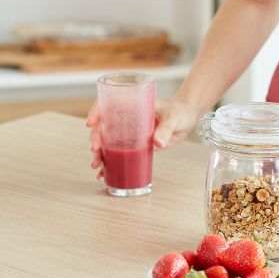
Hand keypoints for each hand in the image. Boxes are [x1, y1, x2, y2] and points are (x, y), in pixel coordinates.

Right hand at [86, 99, 200, 181]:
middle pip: (104, 126)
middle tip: (95, 150)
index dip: (96, 112)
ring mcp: (129, 132)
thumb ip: (166, 130)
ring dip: (99, 154)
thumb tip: (158, 143)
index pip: (108, 104)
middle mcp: (127, 118)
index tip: (91, 123)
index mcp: (132, 105)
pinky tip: (104, 173)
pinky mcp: (134, 144)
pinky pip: (119, 153)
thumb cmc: (179, 111)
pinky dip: (110, 163)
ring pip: (108, 142)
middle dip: (96, 139)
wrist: (187, 118)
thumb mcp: (173, 118)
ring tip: (96, 166)